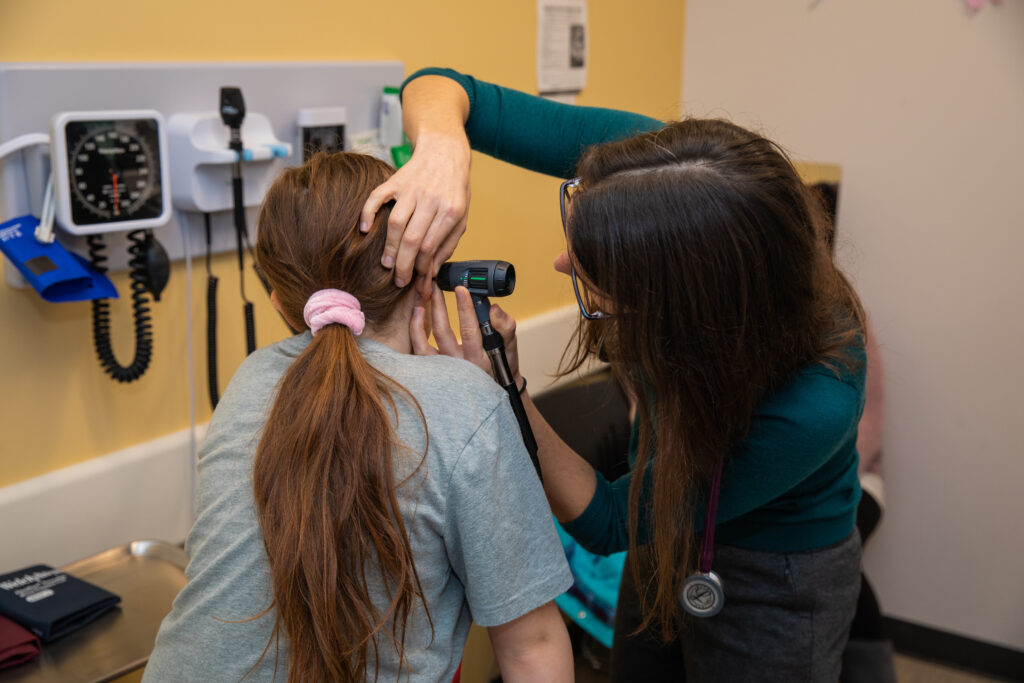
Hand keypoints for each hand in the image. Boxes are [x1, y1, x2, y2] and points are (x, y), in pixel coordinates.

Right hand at [360, 131, 471, 286]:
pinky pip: (377, 197)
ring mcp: (411, 189)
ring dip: (389, 247)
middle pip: (412, 239)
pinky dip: (368, 213)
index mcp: (450, 210)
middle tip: (399, 281)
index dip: (421, 268)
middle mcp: (431, 199)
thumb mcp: (461, 216)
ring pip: (395, 223)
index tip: (417, 280)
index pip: (431, 247)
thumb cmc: (454, 189)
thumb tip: (432, 271)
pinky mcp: (395, 180)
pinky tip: (366, 230)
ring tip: (387, 264)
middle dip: (403, 265)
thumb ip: (448, 243)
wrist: (445, 151)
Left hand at [411, 285, 520, 382]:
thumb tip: (494, 309)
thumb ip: (505, 327)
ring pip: (423, 346)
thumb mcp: (510, 347)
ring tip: (420, 303)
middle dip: (438, 307)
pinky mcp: (433, 371)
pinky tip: (416, 317)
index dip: (465, 309)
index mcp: (479, 360)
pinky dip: (415, 334)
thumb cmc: (501, 366)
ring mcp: (443, 370)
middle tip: (436, 287)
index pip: (470, 331)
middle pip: (442, 333)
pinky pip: (418, 353)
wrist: (492, 390)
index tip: (461, 289)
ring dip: (419, 322)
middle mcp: (458, 366)